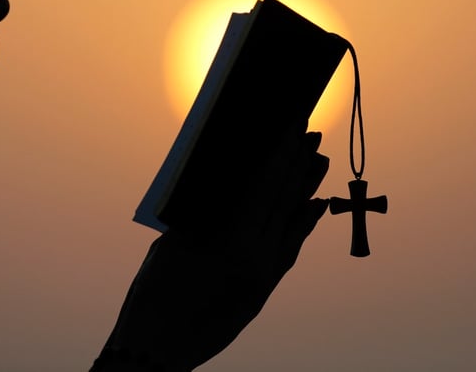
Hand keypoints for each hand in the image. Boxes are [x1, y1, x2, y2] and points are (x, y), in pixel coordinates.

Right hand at [99, 128, 328, 370]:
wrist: (156, 351)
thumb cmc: (153, 295)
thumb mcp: (174, 244)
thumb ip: (206, 213)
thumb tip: (231, 183)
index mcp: (234, 243)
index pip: (264, 185)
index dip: (280, 153)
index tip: (293, 127)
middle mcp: (257, 259)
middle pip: (284, 201)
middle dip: (298, 164)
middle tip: (313, 135)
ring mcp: (264, 277)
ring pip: (293, 224)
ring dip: (307, 190)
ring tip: (322, 162)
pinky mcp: (262, 292)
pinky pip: (290, 251)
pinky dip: (303, 226)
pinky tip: (314, 208)